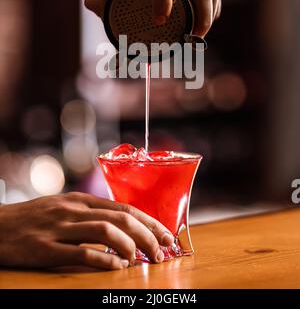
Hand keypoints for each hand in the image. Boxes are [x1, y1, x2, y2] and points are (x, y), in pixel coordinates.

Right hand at [0, 192, 173, 269]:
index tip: (166, 234)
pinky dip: (104, 259)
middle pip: (120, 218)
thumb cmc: (33, 218)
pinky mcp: (45, 249)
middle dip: (148, 234)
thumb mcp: (63, 207)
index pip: (123, 208)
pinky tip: (117, 266)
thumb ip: (89, 212)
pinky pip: (81, 253)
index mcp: (80, 200)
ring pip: (105, 231)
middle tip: (163, 250)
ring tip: (143, 259)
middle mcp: (73, 211)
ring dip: (131, 246)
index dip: (148, 221)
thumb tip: (121, 224)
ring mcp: (59, 229)